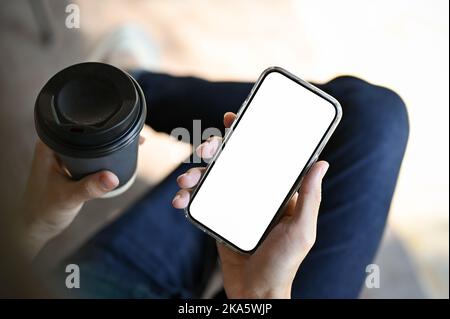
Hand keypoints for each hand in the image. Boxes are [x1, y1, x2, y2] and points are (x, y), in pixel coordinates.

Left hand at [21, 136, 144, 258]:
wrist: (36, 227)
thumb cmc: (43, 211)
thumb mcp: (68, 198)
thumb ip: (89, 188)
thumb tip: (112, 177)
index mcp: (49, 145)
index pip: (76, 126)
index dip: (98, 126)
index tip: (120, 130)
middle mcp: (55, 146)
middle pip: (87, 133)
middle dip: (108, 136)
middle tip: (133, 140)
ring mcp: (64, 155)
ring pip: (91, 145)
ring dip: (108, 147)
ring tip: (130, 147)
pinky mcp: (71, 166)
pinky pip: (91, 157)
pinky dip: (104, 159)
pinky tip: (117, 161)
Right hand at [172, 112, 327, 297]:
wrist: (256, 292)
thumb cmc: (284, 264)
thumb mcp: (301, 230)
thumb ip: (309, 198)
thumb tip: (321, 163)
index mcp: (274, 191)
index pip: (260, 155)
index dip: (246, 134)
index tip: (234, 118)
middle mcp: (252, 193)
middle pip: (230, 160)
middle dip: (214, 148)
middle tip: (206, 149)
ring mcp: (233, 204)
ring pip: (210, 177)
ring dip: (194, 171)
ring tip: (186, 178)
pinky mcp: (217, 217)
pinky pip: (199, 200)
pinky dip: (186, 196)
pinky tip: (180, 200)